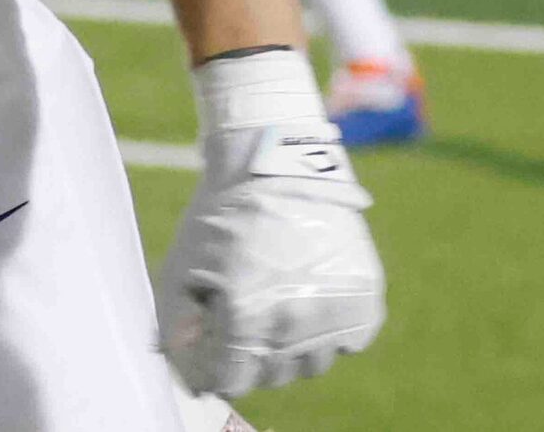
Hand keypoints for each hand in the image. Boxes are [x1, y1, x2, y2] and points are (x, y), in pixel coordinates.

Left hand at [158, 50, 384, 397]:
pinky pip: (348, 342)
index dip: (216, 367)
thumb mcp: (183, 265)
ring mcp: (335, 312)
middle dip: (251, 357)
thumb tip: (187, 374)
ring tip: (276, 308)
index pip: (233, 379)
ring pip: (312, 363)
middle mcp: (295, 322)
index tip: (213, 350)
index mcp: (247, 315)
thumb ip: (177, 326)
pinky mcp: (366, 299)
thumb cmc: (222, 215)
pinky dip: (330, 331)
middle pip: (272, 375)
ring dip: (291, 348)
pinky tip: (309, 300)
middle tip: (242, 324)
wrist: (277, 165)